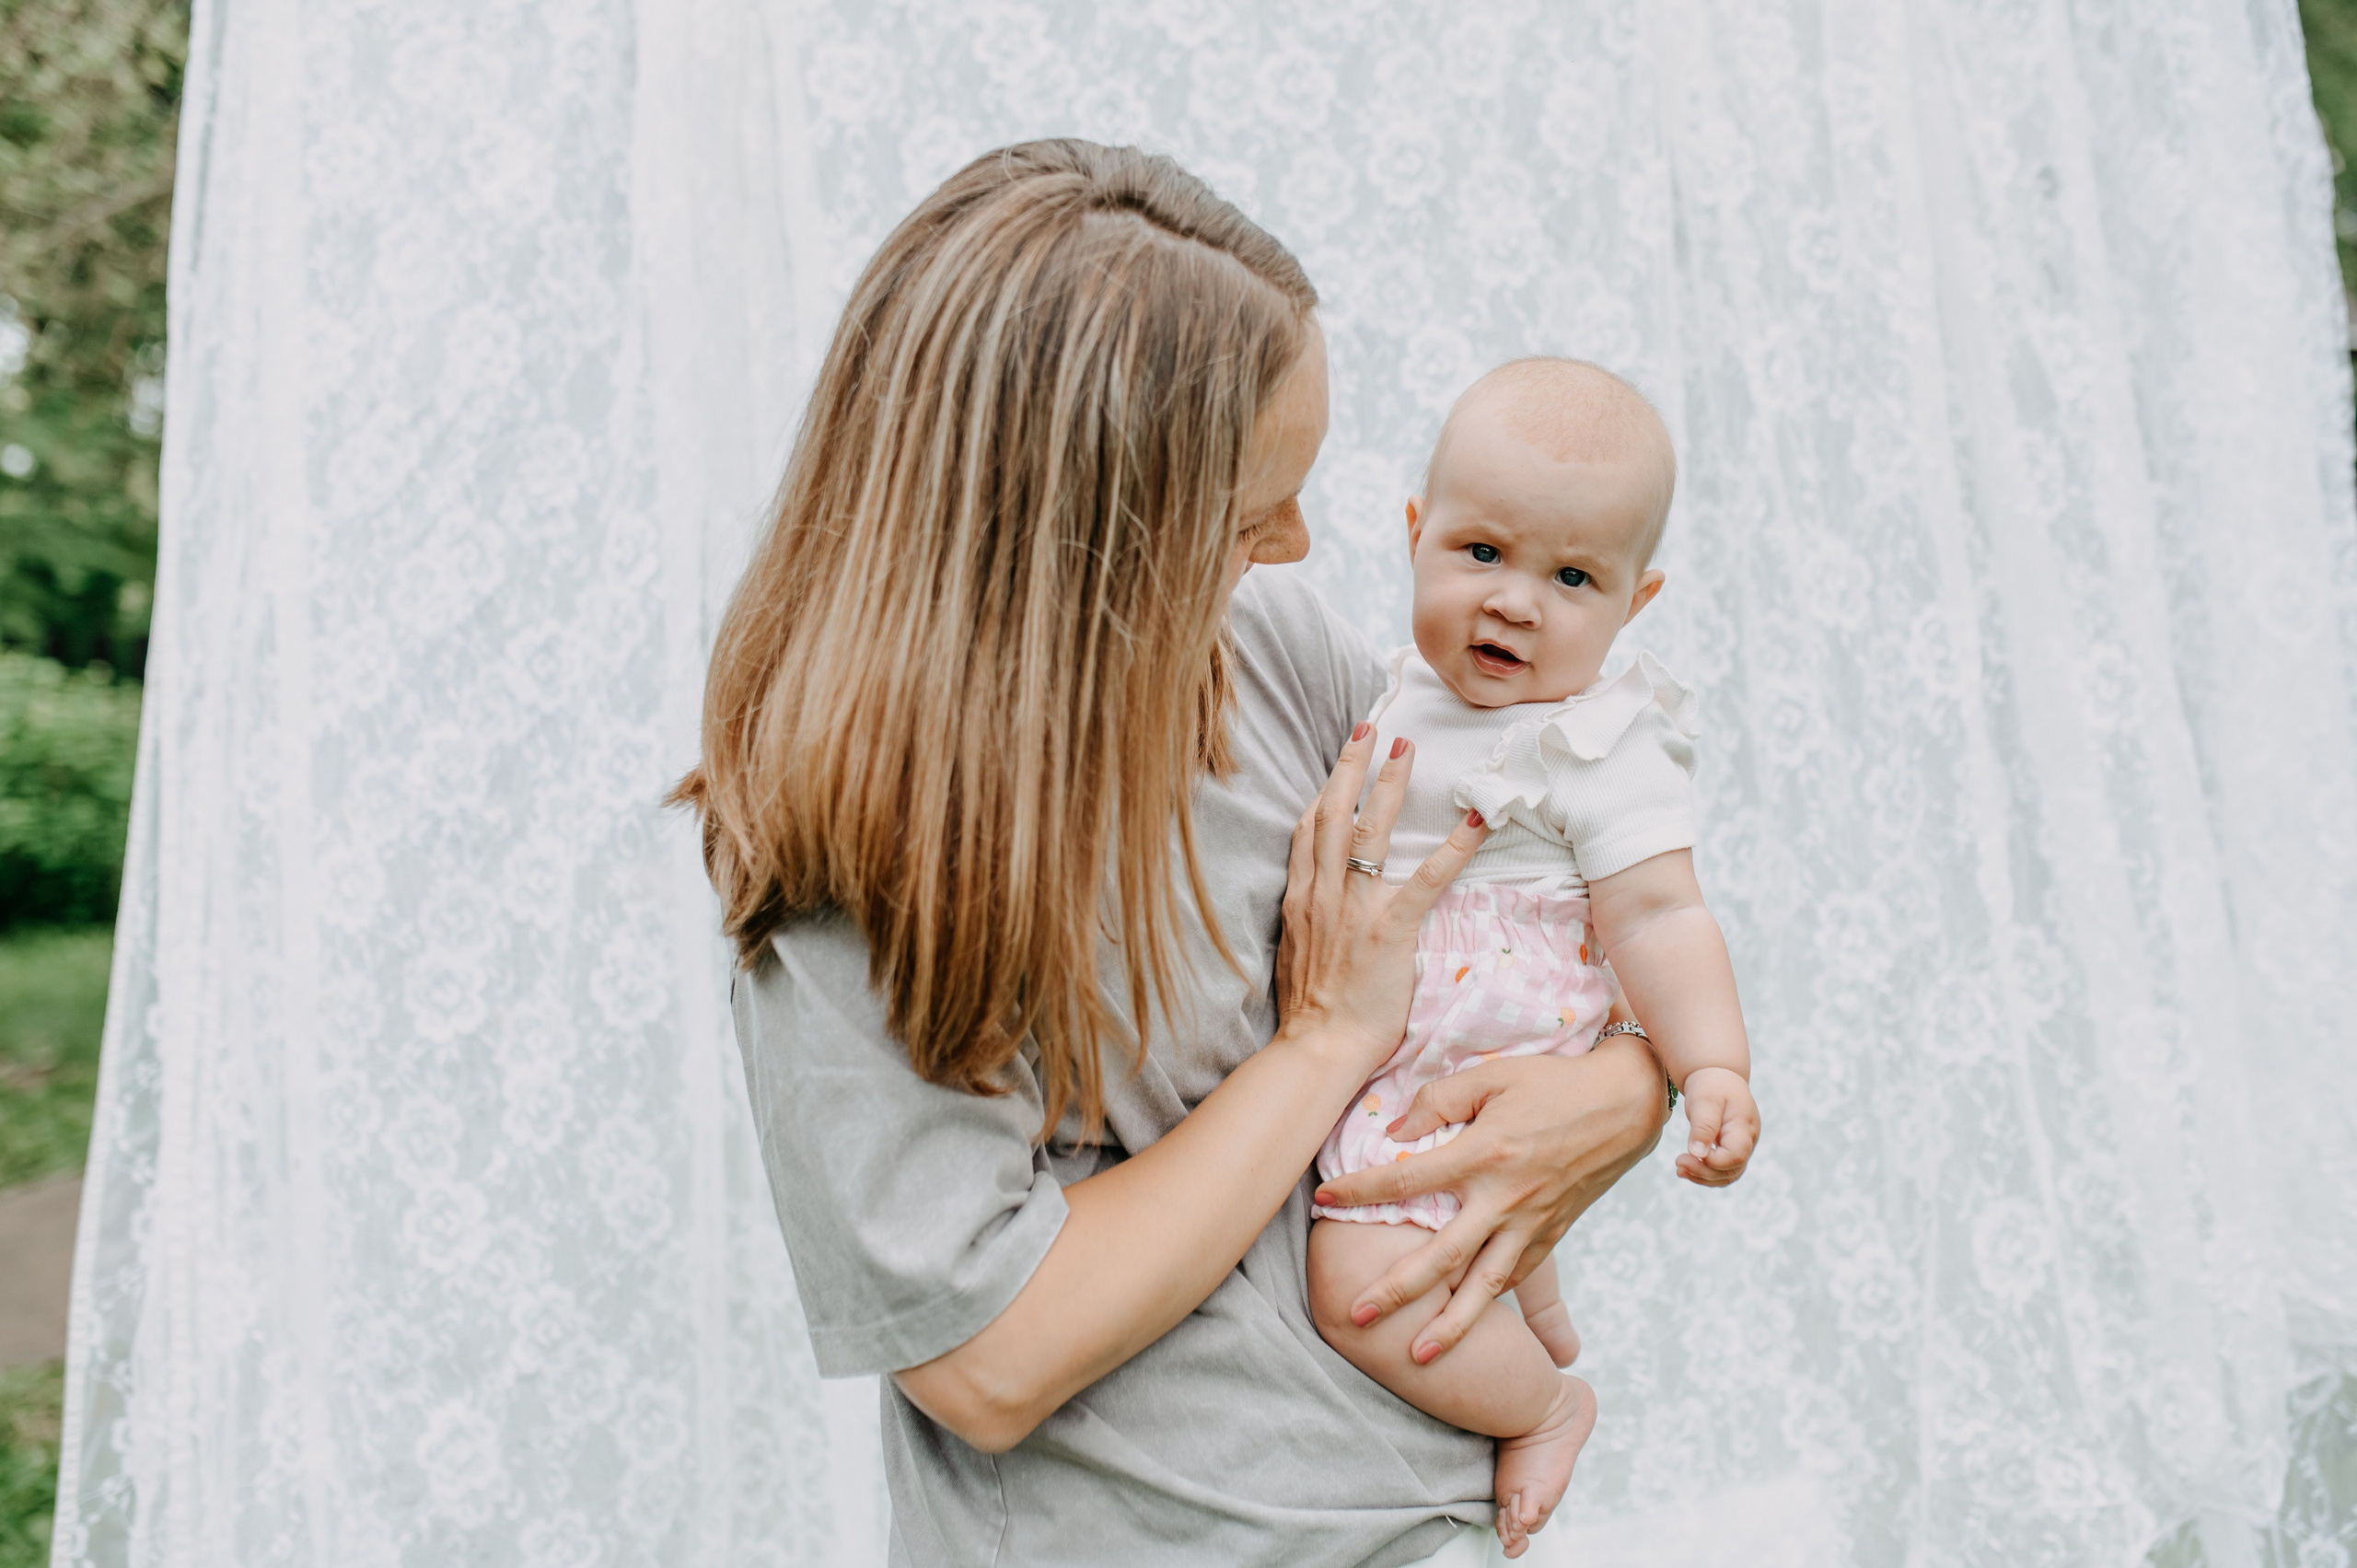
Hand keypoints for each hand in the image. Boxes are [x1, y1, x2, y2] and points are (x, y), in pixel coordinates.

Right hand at [1272, 725, 1489, 1075]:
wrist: (1317, 1047)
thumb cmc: (1311, 1013)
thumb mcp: (1297, 956)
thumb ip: (1309, 923)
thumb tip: (1321, 911)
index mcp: (1299, 899)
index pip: (1307, 830)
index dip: (1324, 790)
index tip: (1339, 762)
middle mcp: (1321, 893)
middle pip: (1333, 813)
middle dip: (1350, 765)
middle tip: (1369, 728)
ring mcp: (1353, 907)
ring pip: (1368, 829)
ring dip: (1387, 784)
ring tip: (1404, 749)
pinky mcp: (1388, 926)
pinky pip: (1426, 876)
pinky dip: (1453, 845)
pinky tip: (1475, 819)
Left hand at [1308, 1037, 1669, 1363]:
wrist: (1625, 1103)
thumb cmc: (1554, 1081)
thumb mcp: (1492, 1075)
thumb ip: (1439, 1101)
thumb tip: (1397, 1132)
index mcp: (1483, 1155)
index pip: (1406, 1180)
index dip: (1360, 1192)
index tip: (1322, 1200)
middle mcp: (1505, 1199)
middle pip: (1441, 1257)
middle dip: (1396, 1291)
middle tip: (1356, 1316)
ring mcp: (1531, 1223)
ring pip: (1485, 1287)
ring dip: (1450, 1326)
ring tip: (1416, 1355)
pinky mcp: (1553, 1234)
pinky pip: (1517, 1277)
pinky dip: (1491, 1304)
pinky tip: (1467, 1321)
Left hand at [1674, 1067, 1756, 1185]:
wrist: (1718, 1077)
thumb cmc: (1711, 1085)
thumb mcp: (1705, 1100)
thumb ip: (1703, 1126)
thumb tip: (1698, 1154)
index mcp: (1744, 1126)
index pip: (1735, 1156)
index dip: (1712, 1162)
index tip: (1687, 1154)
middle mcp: (1748, 1140)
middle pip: (1732, 1170)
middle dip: (1704, 1173)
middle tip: (1678, 1163)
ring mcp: (1743, 1146)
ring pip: (1729, 1174)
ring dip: (1704, 1177)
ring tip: (1679, 1169)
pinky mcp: (1733, 1149)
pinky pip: (1723, 1170)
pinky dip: (1706, 1173)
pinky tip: (1687, 1168)